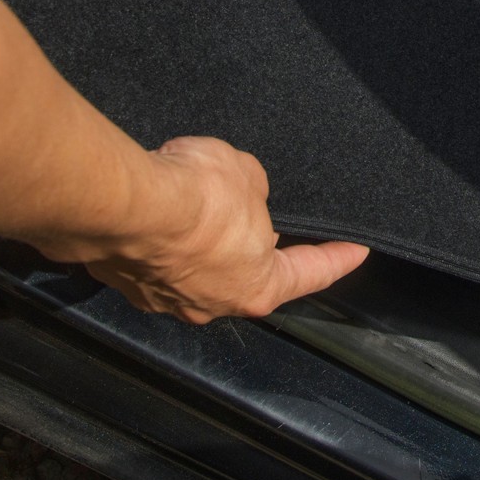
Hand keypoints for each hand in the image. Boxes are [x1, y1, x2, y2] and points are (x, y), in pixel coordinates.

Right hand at [71, 136, 368, 322]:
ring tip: (191, 199)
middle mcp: (210, 304)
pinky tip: (155, 208)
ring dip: (196, 239)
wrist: (122, 203)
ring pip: (192, 268)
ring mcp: (162, 298)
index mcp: (256, 288)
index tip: (357, 253)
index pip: (310, 274)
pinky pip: (151, 257)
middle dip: (249, 243)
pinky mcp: (122, 281)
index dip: (337, 259)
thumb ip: (254, 190)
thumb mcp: (248, 175)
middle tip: (251, 212)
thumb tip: (239, 195)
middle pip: (243, 274)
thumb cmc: (195, 197)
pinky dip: (158, 236)